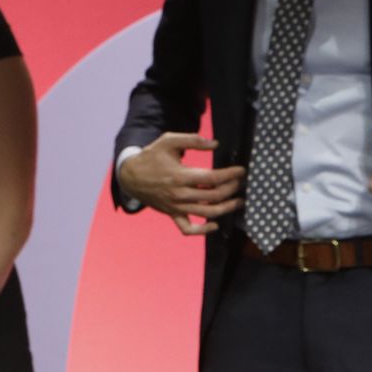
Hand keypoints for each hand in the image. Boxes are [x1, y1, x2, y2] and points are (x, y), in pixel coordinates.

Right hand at [118, 132, 244, 235]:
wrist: (130, 176)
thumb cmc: (151, 157)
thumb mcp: (168, 141)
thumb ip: (192, 140)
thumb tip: (215, 144)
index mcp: (180, 176)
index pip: (213, 178)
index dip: (230, 175)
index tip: (241, 171)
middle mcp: (180, 194)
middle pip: (214, 196)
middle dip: (231, 189)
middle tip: (240, 182)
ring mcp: (176, 207)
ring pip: (206, 214)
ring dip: (226, 209)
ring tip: (238, 202)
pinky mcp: (172, 214)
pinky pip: (188, 229)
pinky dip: (203, 230)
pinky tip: (215, 225)